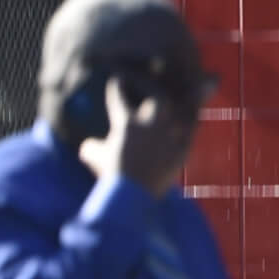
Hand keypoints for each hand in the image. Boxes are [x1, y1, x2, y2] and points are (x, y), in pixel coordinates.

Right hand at [78, 75, 195, 196]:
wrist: (133, 199)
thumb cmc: (111, 178)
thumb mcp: (94, 160)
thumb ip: (92, 148)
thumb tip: (88, 145)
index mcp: (126, 124)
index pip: (119, 96)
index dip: (117, 85)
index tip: (116, 78)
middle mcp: (150, 125)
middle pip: (156, 95)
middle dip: (151, 86)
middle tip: (147, 81)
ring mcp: (169, 136)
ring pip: (182, 108)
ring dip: (181, 98)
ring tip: (181, 91)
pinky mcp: (182, 150)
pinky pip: (191, 131)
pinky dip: (190, 123)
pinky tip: (189, 119)